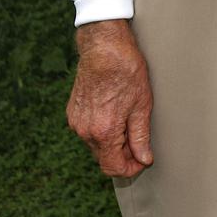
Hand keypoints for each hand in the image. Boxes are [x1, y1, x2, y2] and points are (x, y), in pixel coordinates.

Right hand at [67, 19, 153, 176]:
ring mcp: (76, 122)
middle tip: (140, 142)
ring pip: (96, 145)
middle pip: (104, 158)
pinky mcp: (72, 112)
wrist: (104, 47)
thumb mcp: (142, 105)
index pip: (113, 168)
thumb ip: (140, 137)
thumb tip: (144, 158)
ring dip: (112, 142)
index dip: (131, 169)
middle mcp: (84, 131)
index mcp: (103, 132)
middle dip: (123, 155)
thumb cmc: (126, 71)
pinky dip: (101, 130)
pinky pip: (88, 131)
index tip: (142, 161)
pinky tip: (114, 113)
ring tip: (128, 122)